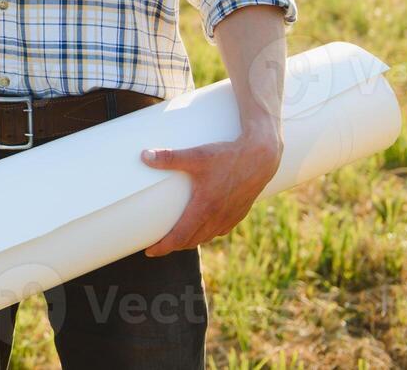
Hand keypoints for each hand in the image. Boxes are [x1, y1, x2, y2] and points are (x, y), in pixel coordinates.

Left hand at [140, 128, 281, 256]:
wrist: (262, 157)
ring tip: (177, 238)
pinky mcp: (240, 212)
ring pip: (207, 237)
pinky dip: (208, 234)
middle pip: (191, 240)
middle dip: (173, 246)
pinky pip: (221, 230)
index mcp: (204, 208)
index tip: (149, 251)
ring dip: (190, 241)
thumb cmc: (227, 156)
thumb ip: (169, 157)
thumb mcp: (196, 155)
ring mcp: (230, 216)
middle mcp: (218, 217)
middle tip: (158, 245)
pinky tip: (203, 229)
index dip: (163, 247)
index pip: (179, 236)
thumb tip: (144, 156)